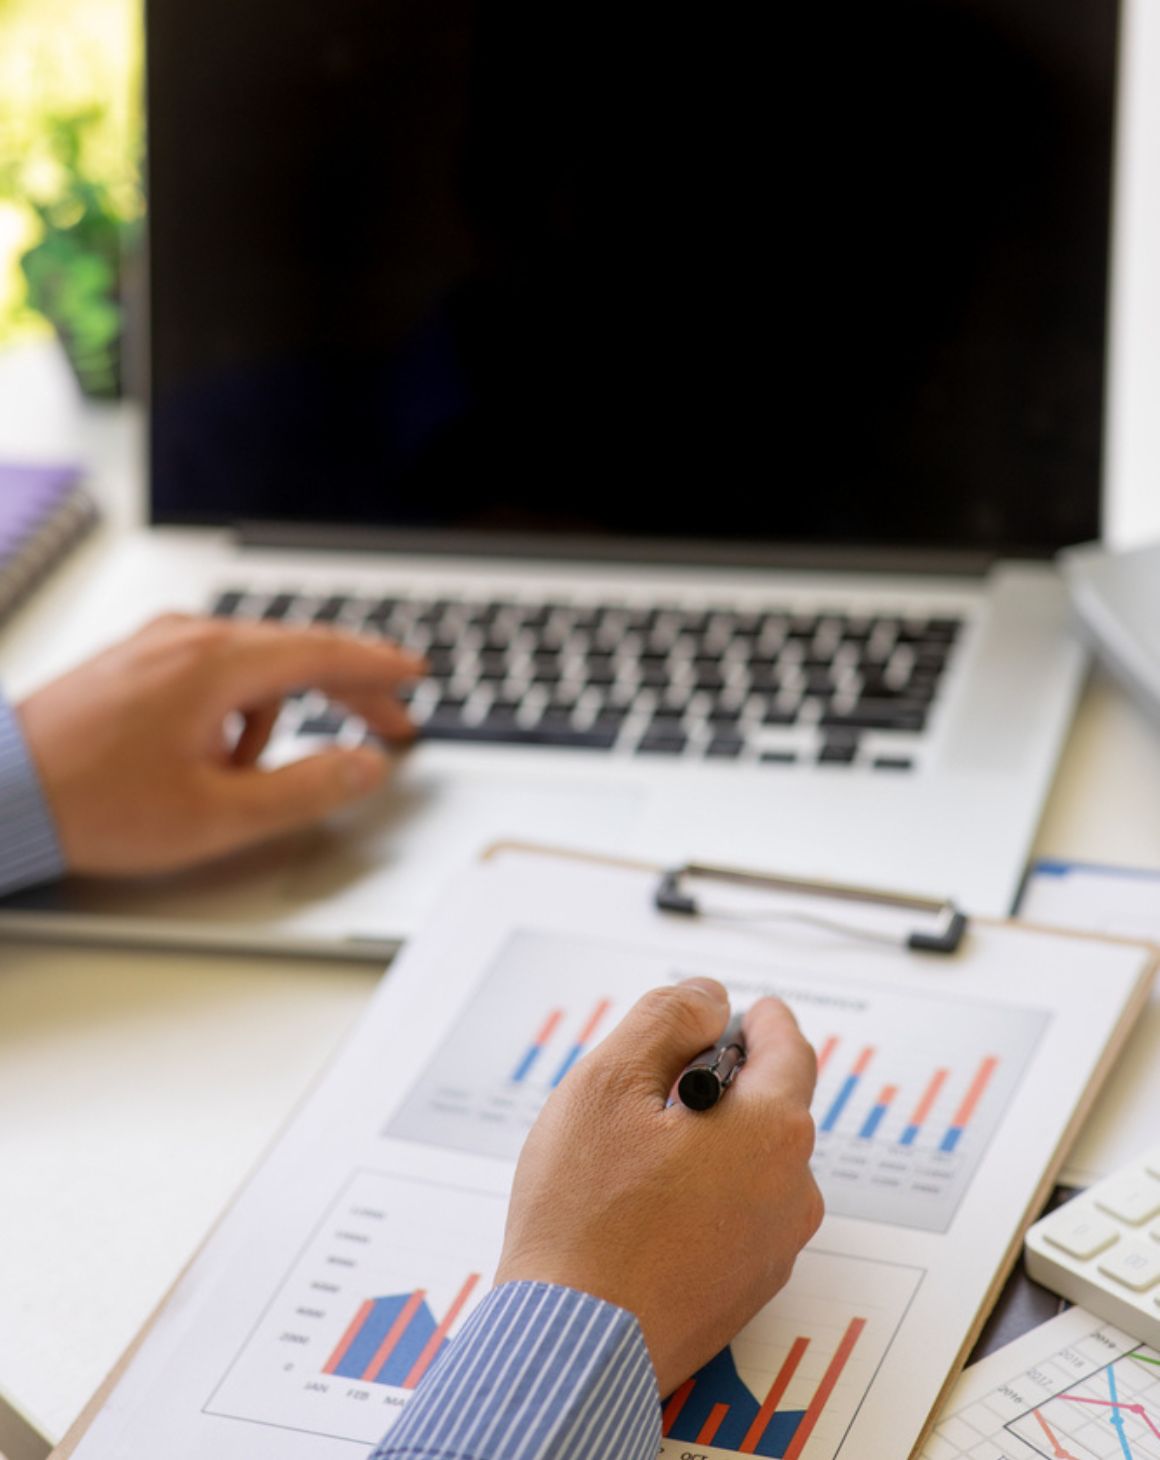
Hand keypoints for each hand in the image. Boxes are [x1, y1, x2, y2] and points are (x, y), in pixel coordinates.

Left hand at [16, 614, 424, 875]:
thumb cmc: (90, 802)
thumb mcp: (218, 815)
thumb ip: (306, 789)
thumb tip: (365, 767)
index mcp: (214, 664)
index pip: (323, 652)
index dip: (378, 667)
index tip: (415, 674)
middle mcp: (187, 638)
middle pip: (294, 652)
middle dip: (347, 690)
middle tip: (389, 725)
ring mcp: (156, 646)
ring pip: (251, 667)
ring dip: (276, 716)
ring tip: (252, 777)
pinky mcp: (135, 663)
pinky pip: (211, 674)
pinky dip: (234, 711)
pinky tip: (212, 759)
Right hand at [495, 978, 822, 1397]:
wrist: (574, 1343)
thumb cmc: (585, 1218)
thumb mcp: (608, 1082)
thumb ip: (664, 1020)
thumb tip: (706, 999)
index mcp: (771, 1131)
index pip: (788, 1049)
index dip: (762, 1020)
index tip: (745, 1011)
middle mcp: (790, 1191)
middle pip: (770, 1107)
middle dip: (723, 1084)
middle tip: (657, 1082)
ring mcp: (774, 1248)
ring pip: (752, 1164)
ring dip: (711, 1142)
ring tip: (637, 1153)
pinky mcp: (747, 1290)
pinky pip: (739, 1215)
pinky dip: (705, 1194)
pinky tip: (644, 1205)